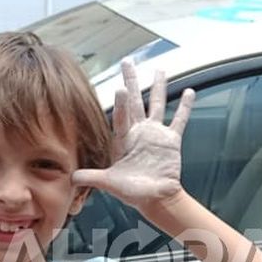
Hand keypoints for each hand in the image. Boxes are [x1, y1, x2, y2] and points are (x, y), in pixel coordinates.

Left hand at [71, 60, 193, 208]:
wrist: (155, 199)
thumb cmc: (132, 192)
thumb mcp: (110, 184)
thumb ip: (92, 178)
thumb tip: (71, 177)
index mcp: (123, 140)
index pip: (121, 117)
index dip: (121, 104)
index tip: (121, 87)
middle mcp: (138, 132)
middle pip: (135, 101)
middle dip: (132, 81)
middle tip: (127, 62)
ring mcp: (155, 134)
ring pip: (157, 104)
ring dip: (158, 87)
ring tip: (160, 70)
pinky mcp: (171, 140)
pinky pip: (179, 120)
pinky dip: (185, 107)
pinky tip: (190, 91)